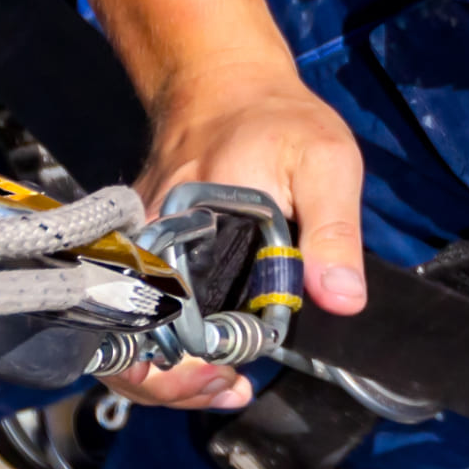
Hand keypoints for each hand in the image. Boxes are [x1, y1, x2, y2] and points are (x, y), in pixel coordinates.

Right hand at [122, 60, 369, 410]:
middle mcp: (146, 240)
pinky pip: (137, 309)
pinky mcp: (138, 250)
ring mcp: (135, 247)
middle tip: (227, 387)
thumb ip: (334, 232)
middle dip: (170, 382)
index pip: (163, 318)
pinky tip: (208, 357)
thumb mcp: (326, 164)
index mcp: (186, 225)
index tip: (228, 378)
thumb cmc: (280, 120)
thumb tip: (342, 300)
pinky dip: (164, 344)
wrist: (225, 81)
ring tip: (221, 383)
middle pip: (129, 337)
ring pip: (126, 331)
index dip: (184, 367)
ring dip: (166, 371)